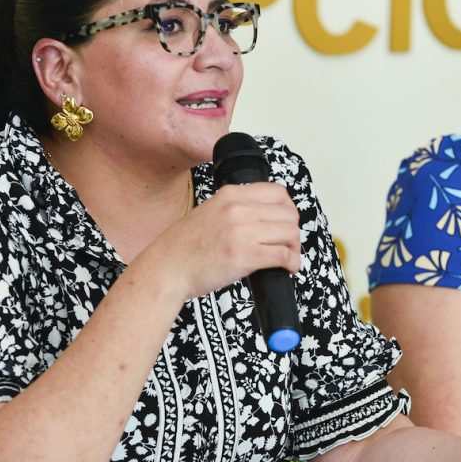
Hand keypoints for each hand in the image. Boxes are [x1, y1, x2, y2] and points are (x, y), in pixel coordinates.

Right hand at [141, 182, 301, 301]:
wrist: (166, 268)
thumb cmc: (184, 247)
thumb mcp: (209, 211)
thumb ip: (235, 209)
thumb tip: (265, 217)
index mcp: (231, 194)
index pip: (278, 192)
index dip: (289, 209)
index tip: (286, 223)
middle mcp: (238, 208)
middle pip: (289, 213)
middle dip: (293, 232)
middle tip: (288, 245)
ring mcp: (242, 231)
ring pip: (290, 233)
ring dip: (294, 248)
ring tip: (287, 258)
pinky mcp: (245, 256)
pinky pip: (283, 255)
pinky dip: (292, 263)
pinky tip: (287, 269)